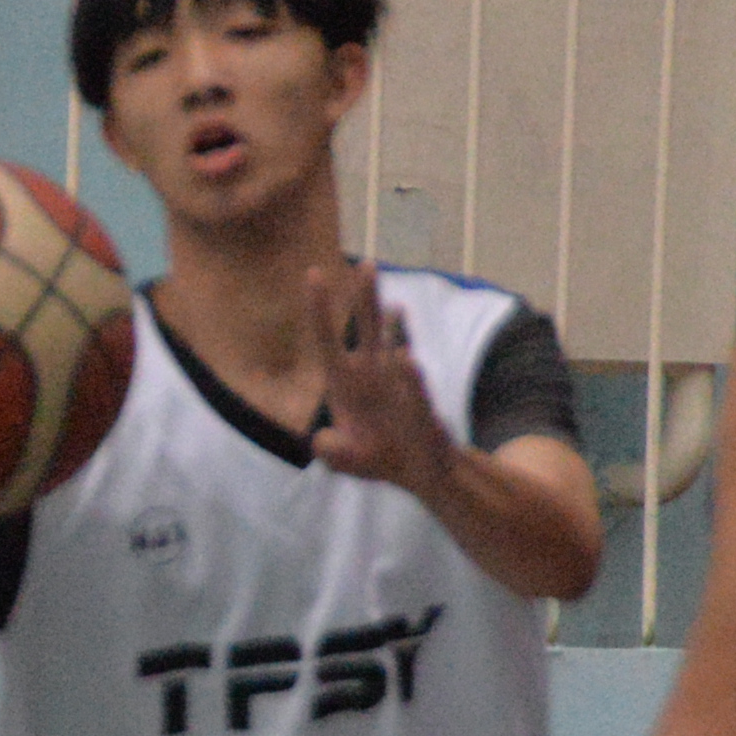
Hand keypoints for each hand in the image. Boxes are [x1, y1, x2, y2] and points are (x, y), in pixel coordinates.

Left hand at [307, 263, 453, 495]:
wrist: (419, 472)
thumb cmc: (378, 457)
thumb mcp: (345, 459)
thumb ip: (331, 450)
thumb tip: (321, 440)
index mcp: (344, 383)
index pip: (327, 341)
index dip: (320, 309)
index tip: (314, 273)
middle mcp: (372, 375)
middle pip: (367, 329)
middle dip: (366, 298)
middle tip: (366, 264)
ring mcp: (398, 385)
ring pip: (397, 346)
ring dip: (396, 328)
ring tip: (396, 306)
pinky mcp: (420, 405)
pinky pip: (413, 389)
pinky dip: (408, 378)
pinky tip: (406, 362)